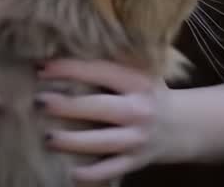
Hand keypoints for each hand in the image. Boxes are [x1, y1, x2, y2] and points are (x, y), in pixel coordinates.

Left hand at [37, 59, 183, 183]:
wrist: (184, 125)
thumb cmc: (149, 93)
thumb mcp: (140, 72)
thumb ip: (111, 64)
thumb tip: (64, 49)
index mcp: (138, 81)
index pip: (100, 71)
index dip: (70, 69)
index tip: (42, 68)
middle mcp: (139, 109)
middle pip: (100, 107)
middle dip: (68, 106)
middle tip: (39, 102)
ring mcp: (138, 137)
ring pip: (103, 141)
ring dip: (74, 141)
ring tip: (48, 138)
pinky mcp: (137, 161)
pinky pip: (112, 170)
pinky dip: (92, 174)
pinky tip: (71, 173)